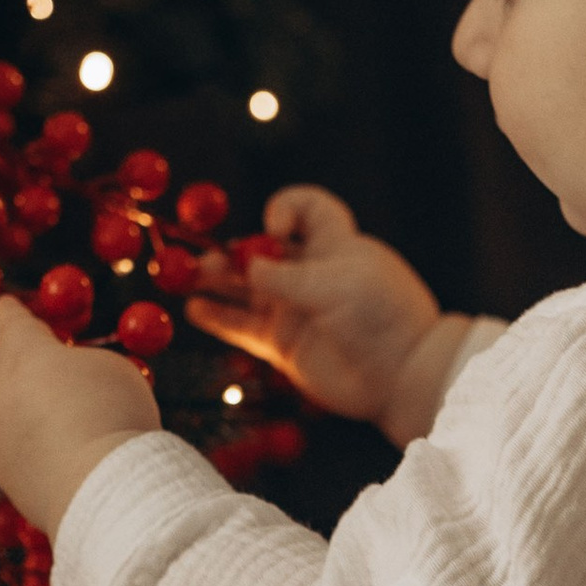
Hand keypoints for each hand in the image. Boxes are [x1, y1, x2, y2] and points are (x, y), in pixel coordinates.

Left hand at [0, 296, 161, 535]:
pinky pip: (8, 446)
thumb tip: (69, 374)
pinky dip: (23, 441)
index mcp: (26, 354)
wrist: (99, 487)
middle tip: (25, 360)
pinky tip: (49, 448)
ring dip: (13, 402)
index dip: (12, 313)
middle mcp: (0, 391)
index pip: (11, 323)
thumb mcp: (113, 370)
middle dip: (6, 358)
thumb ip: (84, 362)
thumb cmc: (114, 417)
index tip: (7, 306)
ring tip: (42, 408)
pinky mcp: (3, 472)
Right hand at [187, 185, 474, 442]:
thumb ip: (283, 278)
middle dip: (233, 250)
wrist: (401, 376)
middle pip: (262, 251)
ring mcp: (295, 309)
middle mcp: (311, 273)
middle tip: (204, 259)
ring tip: (185, 277)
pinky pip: (243, 326)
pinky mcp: (285, 344)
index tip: (274, 227)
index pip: (308, 209)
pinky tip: (195, 308)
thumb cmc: (380, 318)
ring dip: (216, 280)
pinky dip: (218, 317)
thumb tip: (243, 267)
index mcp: (334, 244)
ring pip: (245, 288)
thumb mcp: (333, 285)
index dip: (286, 208)